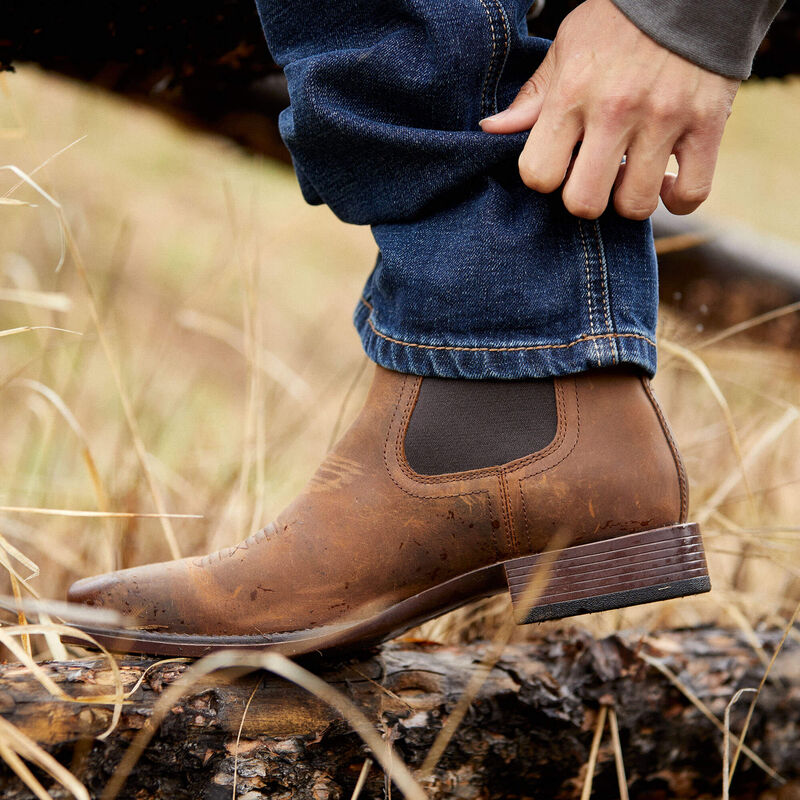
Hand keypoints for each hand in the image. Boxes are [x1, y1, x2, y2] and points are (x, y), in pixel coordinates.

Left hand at [479, 0, 739, 219]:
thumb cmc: (619, 21)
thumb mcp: (567, 47)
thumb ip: (532, 97)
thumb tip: (491, 130)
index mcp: (572, 94)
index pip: (538, 174)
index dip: (544, 177)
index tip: (558, 162)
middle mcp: (616, 110)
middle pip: (584, 202)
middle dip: (584, 199)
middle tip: (593, 176)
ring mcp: (665, 119)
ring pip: (636, 205)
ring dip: (629, 199)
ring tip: (630, 175)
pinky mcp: (708, 124)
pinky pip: (692, 193)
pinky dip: (678, 201)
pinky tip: (666, 184)